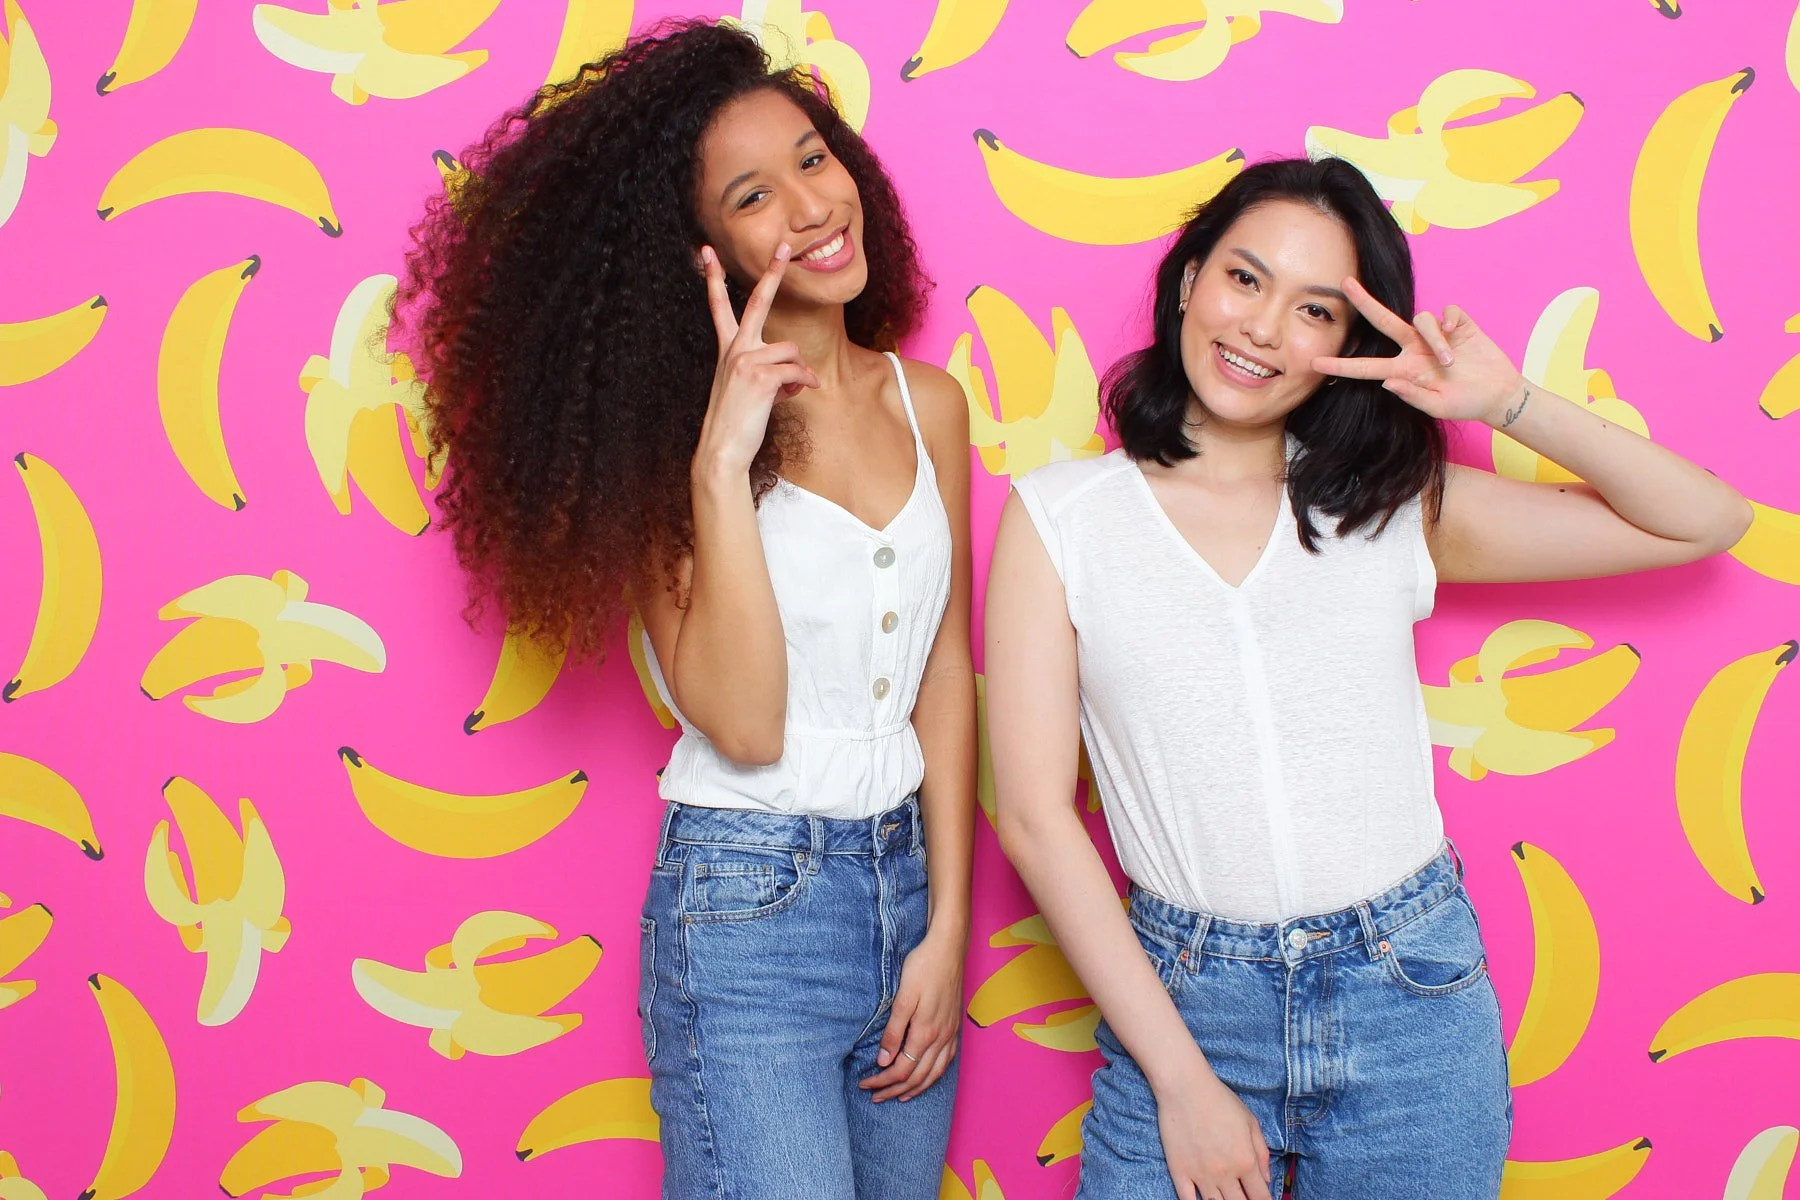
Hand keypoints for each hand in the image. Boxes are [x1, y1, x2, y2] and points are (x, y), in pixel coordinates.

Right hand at [691, 243, 819, 478]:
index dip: (713, 277)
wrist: (722, 450)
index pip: (719, 306)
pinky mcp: (760, 375)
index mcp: (728, 349)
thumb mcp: (751, 391)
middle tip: (783, 245)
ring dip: (799, 373)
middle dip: (771, 272)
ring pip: (792, 351)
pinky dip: (803, 384)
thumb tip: (800, 376)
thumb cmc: (737, 423)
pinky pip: (797, 371)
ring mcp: (745, 359)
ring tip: (789, 392)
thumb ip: (772, 374)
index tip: (706, 250)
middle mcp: (734, 348)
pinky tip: (798, 395)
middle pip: (758, 302)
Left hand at [858, 925, 963, 1102]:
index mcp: (925, 1032)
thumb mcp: (903, 997)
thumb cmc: (923, 968)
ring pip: (934, 1074)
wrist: (949, 949)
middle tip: (875, 1096)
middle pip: (916, 1077)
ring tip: (899, 1096)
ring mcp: (950, 1034)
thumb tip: (884, 1062)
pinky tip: (926, 1077)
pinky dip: (934, 1076)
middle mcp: (941, 1038)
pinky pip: (946, 1062)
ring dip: (915, 1088)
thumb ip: (894, 1032)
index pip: (901, 1070)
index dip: (882, 1082)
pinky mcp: (955, 1028)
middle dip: (894, 1090)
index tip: (865, 1084)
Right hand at [1155, 1067, 1271, 1199]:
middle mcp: (1225, 1174)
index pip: (1261, 1198)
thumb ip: (1261, 1152)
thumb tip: (1266, 1179)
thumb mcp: (1250, 1121)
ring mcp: (1201, 1175)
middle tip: (1242, 1196)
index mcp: (1246, 1161)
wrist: (1185, 1088)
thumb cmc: (1220, 1100)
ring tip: (1224, 1196)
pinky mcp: (1179, 1172)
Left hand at [1312, 277, 1525, 426]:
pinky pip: (1445, 312)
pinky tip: (1457, 333)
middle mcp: (1414, 348)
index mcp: (1404, 370)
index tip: (1315, 363)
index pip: (1366, 367)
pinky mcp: (1457, 323)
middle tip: (1343, 283)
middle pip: (1382, 321)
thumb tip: (1387, 382)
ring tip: (1451, 361)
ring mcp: (1435, 334)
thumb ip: (1413, 397)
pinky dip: (1450, 321)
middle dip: (1363, 302)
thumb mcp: (1438, 408)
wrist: (1499, 393)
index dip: (1341, 366)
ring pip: (1421, 319)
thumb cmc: (1465, 403)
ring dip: (1434, 339)